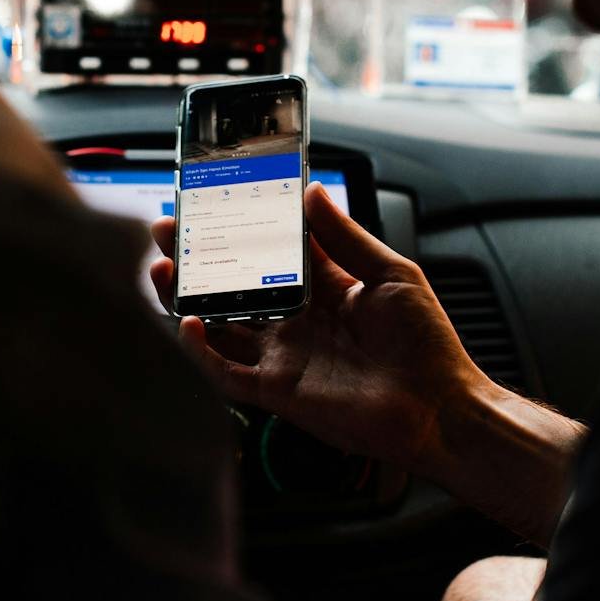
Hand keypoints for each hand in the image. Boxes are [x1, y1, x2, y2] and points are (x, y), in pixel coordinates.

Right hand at [150, 183, 497, 476]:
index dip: (238, 231)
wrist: (439, 408)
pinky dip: (201, 351)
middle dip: (196, 261)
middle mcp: (296, 324)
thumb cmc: (427, 345)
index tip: (212, 205)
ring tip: (160, 269)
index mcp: (323, 291)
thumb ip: (345, 236)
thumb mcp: (391, 274)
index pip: (267, 255)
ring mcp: (283, 358)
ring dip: (186, 301)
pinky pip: (226, 372)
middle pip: (231, 289)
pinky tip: (186, 323)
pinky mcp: (278, 391)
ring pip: (218, 328)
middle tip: (167, 234)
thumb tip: (314, 192)